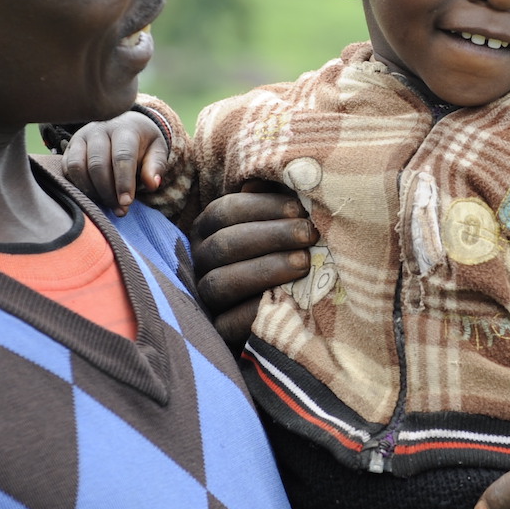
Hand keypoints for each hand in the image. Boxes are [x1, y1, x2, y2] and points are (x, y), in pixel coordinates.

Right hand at [60, 111, 168, 214]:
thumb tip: (153, 184)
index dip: (124, 182)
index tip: (126, 203)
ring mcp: (81, 137)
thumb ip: (156, 166)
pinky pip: (68, 169)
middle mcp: (99, 130)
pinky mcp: (69, 147)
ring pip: (78, 167)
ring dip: (91, 191)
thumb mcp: (157, 150)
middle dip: (107, 192)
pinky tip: (93, 195)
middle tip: (119, 209)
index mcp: (124, 129)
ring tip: (106, 204)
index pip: (122, 156)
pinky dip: (77, 186)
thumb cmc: (142, 142)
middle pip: (97, 164)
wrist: (125, 124)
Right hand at [190, 184, 317, 346]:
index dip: (262, 208)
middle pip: (224, 244)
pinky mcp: (217, 332)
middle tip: (309, 234)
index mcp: (209, 230)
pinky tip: (286, 299)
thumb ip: (277, 203)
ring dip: (265, 269)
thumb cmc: (285, 255)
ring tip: (304, 263)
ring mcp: (205, 298)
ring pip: (221, 283)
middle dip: (270, 236)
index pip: (225, 211)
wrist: (287, 313)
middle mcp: (200, 262)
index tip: (299, 209)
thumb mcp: (280, 225)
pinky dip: (255, 310)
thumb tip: (281, 177)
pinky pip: (228, 323)